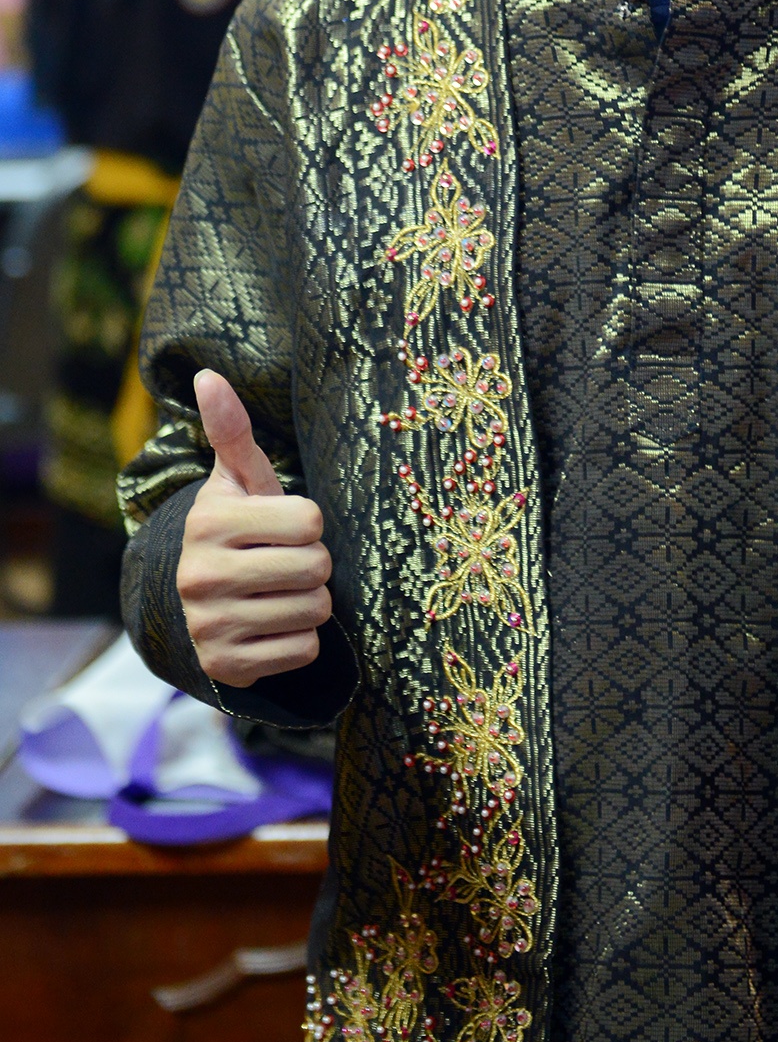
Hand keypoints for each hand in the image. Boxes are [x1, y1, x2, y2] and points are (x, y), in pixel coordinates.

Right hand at [177, 369, 331, 687]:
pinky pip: (304, 650)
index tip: (284, 526)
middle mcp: (201, 575)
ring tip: (280, 592)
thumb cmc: (240, 528)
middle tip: (286, 563)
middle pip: (316, 568)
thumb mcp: (239, 480)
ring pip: (314, 611)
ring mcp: (210, 625)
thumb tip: (208, 375)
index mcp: (210, 522)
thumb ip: (232, 431)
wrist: (198, 604)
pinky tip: (273, 626)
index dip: (309, 523)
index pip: (311, 522)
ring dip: (310, 603)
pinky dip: (300, 640)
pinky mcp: (225, 667)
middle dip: (313, 565)